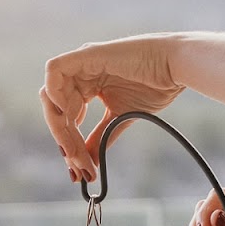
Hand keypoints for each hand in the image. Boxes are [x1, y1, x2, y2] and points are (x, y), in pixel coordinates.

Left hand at [41, 34, 183, 182]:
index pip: (67, 118)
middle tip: (78, 167)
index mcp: (88, 87)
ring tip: (74, 152)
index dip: (69, 146)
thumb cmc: (154, 86)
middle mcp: (81, 75)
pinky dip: (54, 93)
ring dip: (59, 127)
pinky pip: (54, 70)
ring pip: (50, 96)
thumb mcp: (120, 118)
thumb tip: (89, 161)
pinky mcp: (85, 54)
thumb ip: (101, 136)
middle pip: (56, 111)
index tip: (79, 171)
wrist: (174, 68)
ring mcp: (82, 63)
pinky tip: (68, 117)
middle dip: (64, 142)